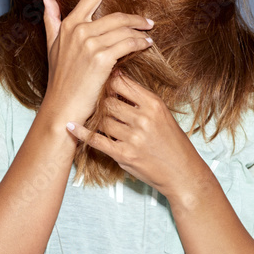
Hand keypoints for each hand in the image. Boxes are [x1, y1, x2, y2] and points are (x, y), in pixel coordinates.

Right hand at [40, 0, 153, 126]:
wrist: (62, 107)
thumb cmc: (60, 78)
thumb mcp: (52, 45)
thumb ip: (51, 18)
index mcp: (68, 24)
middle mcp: (78, 30)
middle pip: (115, 16)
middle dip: (135, 18)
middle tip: (149, 21)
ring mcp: (89, 44)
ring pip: (123, 30)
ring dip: (139, 32)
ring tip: (149, 35)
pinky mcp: (101, 58)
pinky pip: (127, 44)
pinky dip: (139, 43)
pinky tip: (146, 45)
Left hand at [65, 71, 206, 198]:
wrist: (182, 172)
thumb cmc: (172, 142)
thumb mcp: (162, 114)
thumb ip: (140, 100)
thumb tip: (116, 81)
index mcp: (153, 104)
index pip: (122, 83)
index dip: (109, 80)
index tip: (102, 80)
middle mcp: (143, 119)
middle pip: (108, 101)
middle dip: (101, 102)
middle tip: (95, 101)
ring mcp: (133, 138)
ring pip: (102, 119)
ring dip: (98, 119)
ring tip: (96, 117)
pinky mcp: (123, 155)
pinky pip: (96, 140)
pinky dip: (81, 133)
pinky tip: (71, 126)